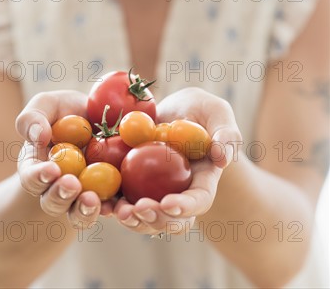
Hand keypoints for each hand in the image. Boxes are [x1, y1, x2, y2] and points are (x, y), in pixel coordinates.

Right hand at [15, 91, 113, 227]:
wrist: (98, 116)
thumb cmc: (65, 110)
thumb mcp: (47, 104)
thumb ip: (33, 117)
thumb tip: (38, 136)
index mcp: (38, 167)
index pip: (32, 177)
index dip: (38, 176)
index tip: (51, 169)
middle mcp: (56, 187)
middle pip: (53, 202)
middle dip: (60, 196)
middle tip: (72, 184)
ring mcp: (82, 194)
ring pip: (78, 213)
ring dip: (83, 210)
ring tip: (92, 200)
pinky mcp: (107, 195)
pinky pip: (109, 208)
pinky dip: (114, 209)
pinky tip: (119, 205)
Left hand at [114, 87, 241, 235]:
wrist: (177, 110)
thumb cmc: (202, 110)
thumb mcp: (217, 113)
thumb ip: (225, 133)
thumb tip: (222, 158)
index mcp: (204, 180)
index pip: (199, 200)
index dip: (185, 206)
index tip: (168, 203)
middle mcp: (181, 192)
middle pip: (172, 219)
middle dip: (156, 220)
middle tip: (139, 209)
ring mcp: (158, 191)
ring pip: (147, 217)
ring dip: (134, 219)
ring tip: (119, 211)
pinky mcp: (136, 183)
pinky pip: (126, 199)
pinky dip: (114, 204)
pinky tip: (103, 201)